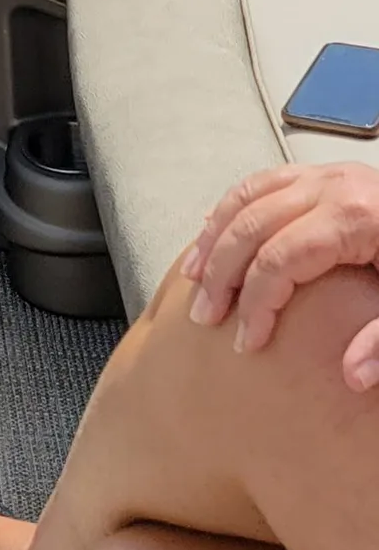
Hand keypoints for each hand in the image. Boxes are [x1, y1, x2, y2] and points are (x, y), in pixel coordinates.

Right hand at [183, 165, 378, 388]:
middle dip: (221, 273)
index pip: (279, 260)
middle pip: (251, 225)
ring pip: (247, 196)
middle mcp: (333, 186)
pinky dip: (229, 209)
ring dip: (214, 237)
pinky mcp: (323, 174)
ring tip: (194, 279)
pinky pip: (262, 183)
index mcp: (354, 217)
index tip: (246, 343)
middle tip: (206, 316)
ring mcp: (325, 174)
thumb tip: (350, 375)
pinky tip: (212, 235)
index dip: (256, 304)